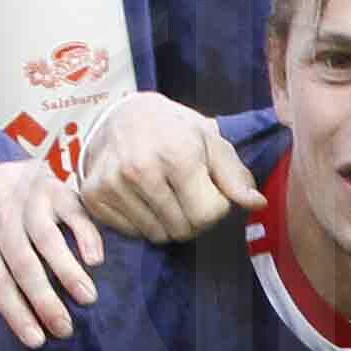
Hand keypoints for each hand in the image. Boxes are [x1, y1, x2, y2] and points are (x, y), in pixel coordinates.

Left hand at [0, 150, 105, 345]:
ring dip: (68, 269)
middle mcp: (0, 218)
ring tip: (87, 299)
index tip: (36, 341)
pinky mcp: (55, 189)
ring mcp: (28, 201)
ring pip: (48, 238)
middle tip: (64, 330)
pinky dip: (85, 234)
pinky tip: (96, 261)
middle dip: (44, 298)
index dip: (14, 311)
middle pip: (23, 263)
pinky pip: (73, 212)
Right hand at [76, 91, 257, 241]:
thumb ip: (235, 175)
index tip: (209, 192)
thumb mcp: (211, 142)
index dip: (215, 208)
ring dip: (168, 223)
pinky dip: (142, 222)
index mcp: (177, 156)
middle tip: (187, 196)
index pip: (207, 216)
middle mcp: (140, 170)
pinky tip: (143, 198)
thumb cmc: (176, 130)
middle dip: (193, 219)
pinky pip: (131, 232)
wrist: (123, 115)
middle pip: (182, 230)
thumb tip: (256, 203)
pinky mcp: (94, 195)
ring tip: (166, 194)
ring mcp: (112, 183)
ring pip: (156, 235)